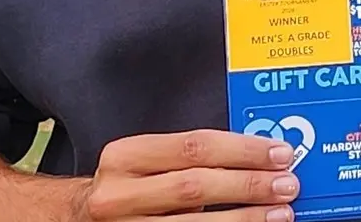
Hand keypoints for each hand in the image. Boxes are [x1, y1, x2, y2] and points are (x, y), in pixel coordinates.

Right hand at [77, 129, 299, 220]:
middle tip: (288, 185)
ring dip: (243, 219)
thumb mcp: (146, 160)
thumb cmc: (127, 184)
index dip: (243, 150)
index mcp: (124, 156)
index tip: (281, 153)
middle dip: (249, 185)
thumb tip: (261, 156)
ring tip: (280, 214)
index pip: (195, 146)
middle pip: (196, 186)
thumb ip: (192, 155)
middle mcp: (117, 195)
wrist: (72, 220)